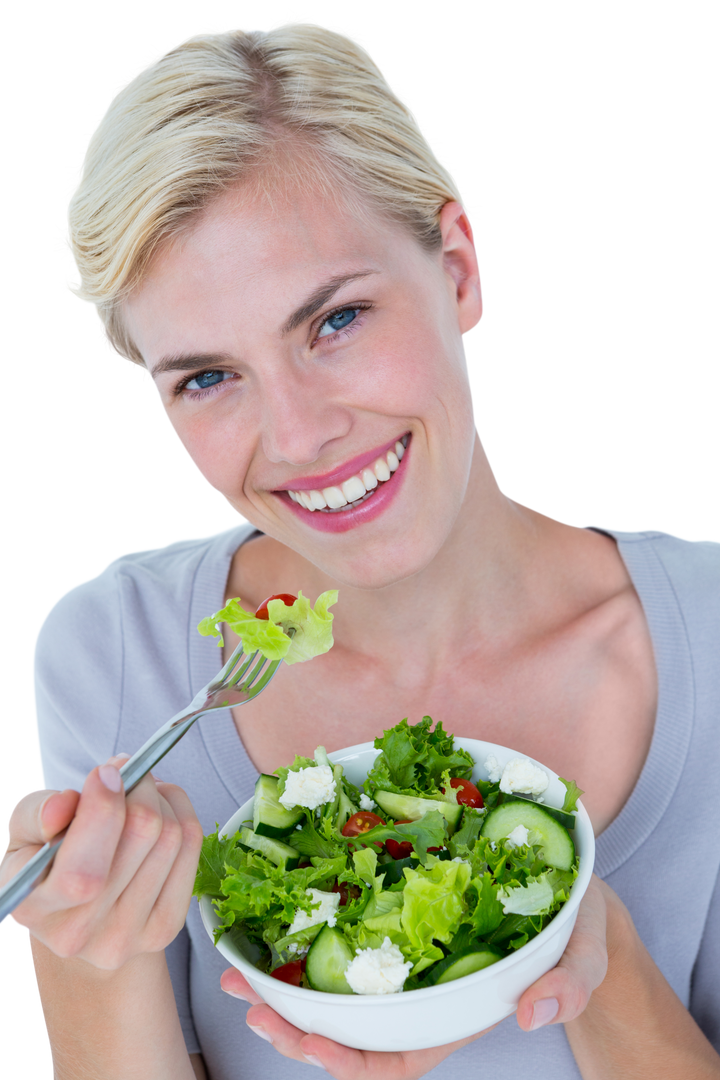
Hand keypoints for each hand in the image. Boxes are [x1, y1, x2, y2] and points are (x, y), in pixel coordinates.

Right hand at [0, 755, 203, 969]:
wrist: (72, 914)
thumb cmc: (46, 860)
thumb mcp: (23, 832)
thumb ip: (34, 813)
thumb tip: (64, 804)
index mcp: (31, 907)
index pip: (80, 873)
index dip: (102, 811)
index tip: (106, 771)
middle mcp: (78, 933)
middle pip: (142, 835)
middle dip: (138, 786)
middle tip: (124, 770)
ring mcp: (125, 938)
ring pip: (171, 835)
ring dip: (159, 796)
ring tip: (137, 791)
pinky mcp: (164, 929)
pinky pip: (192, 846)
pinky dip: (180, 810)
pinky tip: (158, 808)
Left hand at [219, 874, 608, 1077]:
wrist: (575, 894)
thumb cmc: (576, 931)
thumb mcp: (584, 956)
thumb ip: (569, 986)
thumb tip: (536, 1012)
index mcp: (454, 1017)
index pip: (394, 1063)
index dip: (346, 1063)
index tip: (307, 1043)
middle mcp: (420, 997)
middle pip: (347, 1033)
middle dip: (293, 1027)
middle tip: (248, 1002)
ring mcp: (406, 962)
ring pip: (336, 992)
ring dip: (284, 987)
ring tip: (239, 971)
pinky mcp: (398, 922)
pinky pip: (348, 939)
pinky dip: (309, 937)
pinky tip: (278, 919)